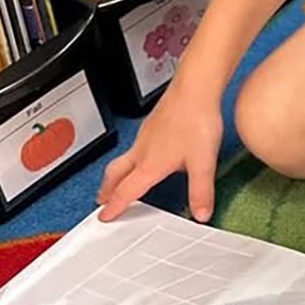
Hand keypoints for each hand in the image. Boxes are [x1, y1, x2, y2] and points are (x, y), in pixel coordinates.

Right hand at [97, 79, 224, 221]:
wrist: (195, 88)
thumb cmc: (196, 120)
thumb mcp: (203, 163)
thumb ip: (201, 191)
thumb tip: (201, 214)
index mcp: (149, 164)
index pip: (126, 191)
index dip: (114, 207)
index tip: (104, 217)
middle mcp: (142, 150)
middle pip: (115, 174)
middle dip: (107, 190)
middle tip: (101, 200)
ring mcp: (145, 136)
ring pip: (122, 159)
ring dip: (115, 174)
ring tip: (117, 182)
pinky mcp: (152, 124)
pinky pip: (134, 146)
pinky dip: (130, 158)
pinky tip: (145, 155)